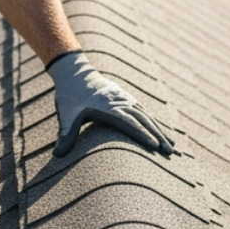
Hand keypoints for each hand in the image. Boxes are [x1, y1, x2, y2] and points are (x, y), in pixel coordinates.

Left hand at [47, 51, 173, 156]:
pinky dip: (154, 123)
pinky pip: (143, 113)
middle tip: (170, 152)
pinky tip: (162, 132)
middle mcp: (120, 103)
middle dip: (157, 136)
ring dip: (159, 131)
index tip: (154, 146)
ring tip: (172, 145)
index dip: (142, 135)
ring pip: (147, 117)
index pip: (129, 123)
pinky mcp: (126, 100)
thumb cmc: (69, 96)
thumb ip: (66, 134)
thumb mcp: (66, 114)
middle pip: (143, 121)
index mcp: (108, 108)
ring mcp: (125, 100)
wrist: (75, 73)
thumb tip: (57, 155)